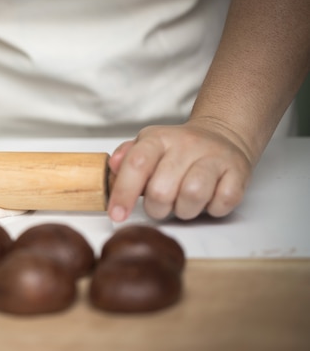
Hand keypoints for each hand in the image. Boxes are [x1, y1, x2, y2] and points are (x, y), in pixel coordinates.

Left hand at [107, 120, 253, 221]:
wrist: (222, 136)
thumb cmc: (178, 150)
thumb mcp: (148, 146)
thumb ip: (127, 158)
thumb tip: (113, 166)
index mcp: (159, 139)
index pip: (137, 164)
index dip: (124, 193)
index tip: (117, 214)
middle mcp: (186, 145)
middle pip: (161, 190)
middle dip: (156, 208)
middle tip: (160, 205)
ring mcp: (214, 157)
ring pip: (192, 196)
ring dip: (184, 210)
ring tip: (183, 202)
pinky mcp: (238, 172)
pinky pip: (222, 201)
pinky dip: (212, 208)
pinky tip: (207, 199)